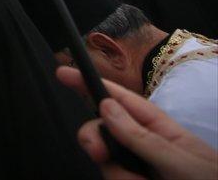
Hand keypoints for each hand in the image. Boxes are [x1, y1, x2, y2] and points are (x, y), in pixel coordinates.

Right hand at [56, 66, 217, 179]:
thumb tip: (105, 105)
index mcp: (158, 128)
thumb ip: (141, 136)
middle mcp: (143, 146)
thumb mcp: (179, 160)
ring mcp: (138, 168)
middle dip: (97, 143)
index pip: (119, 99)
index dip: (90, 84)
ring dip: (122, 178)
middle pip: (102, 133)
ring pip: (107, 165)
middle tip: (100, 156)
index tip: (62, 73)